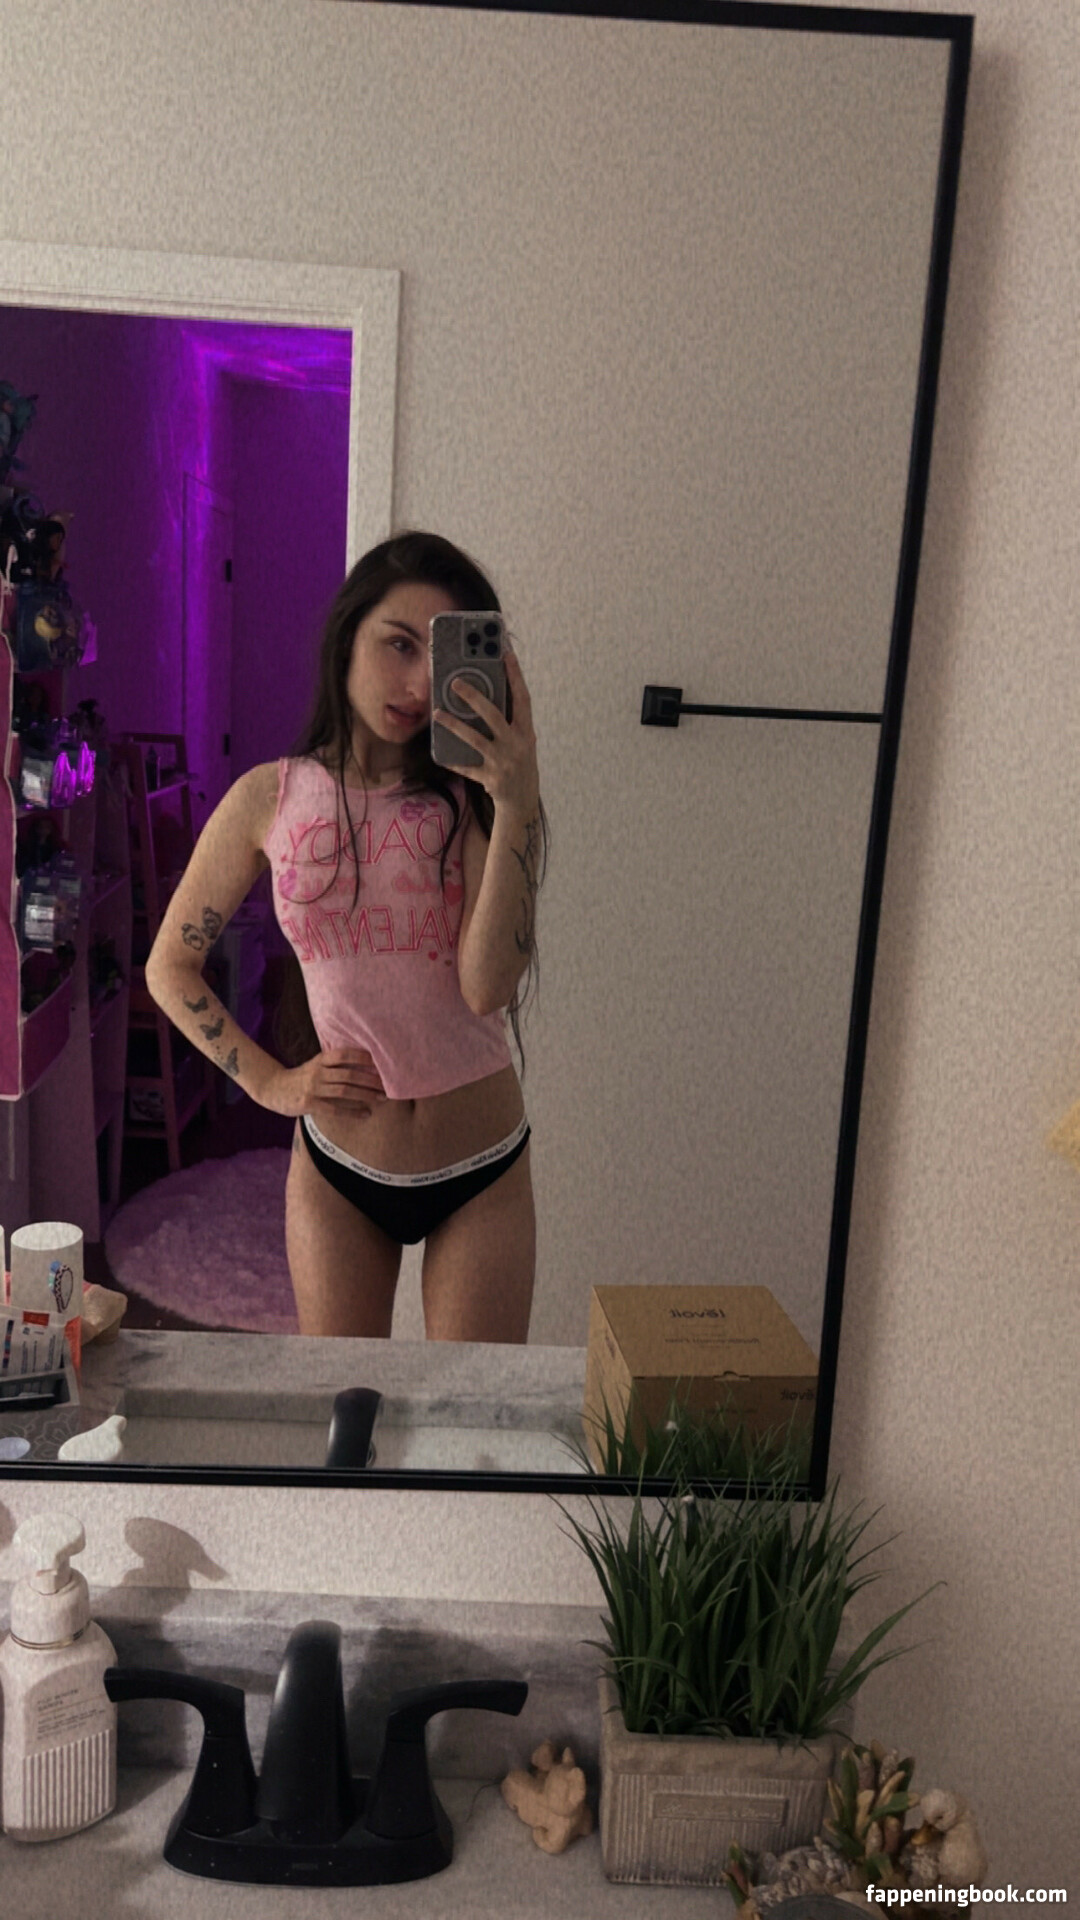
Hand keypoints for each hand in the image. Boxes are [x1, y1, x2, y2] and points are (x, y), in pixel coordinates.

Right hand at [258, 1048, 386, 1117]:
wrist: (273, 1088)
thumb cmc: (300, 1077)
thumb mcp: (315, 1065)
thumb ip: (334, 1063)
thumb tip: (364, 1061)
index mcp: (320, 1060)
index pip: (344, 1054)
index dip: (363, 1057)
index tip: (382, 1062)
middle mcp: (317, 1072)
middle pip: (349, 1074)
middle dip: (370, 1079)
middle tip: (387, 1084)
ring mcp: (313, 1088)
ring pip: (344, 1090)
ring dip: (365, 1094)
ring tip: (382, 1098)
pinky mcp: (309, 1104)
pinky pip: (335, 1109)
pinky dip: (353, 1112)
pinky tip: (366, 1114)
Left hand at [434, 644, 539, 818]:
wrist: (522, 802)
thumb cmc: (520, 764)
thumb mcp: (522, 741)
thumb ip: (510, 722)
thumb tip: (486, 696)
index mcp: (526, 732)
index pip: (522, 699)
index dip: (515, 676)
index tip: (505, 654)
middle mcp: (516, 745)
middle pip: (493, 715)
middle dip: (474, 697)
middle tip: (455, 682)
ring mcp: (502, 762)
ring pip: (475, 739)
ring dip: (454, 725)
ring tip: (437, 712)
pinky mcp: (490, 778)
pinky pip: (467, 767)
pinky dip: (453, 762)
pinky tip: (440, 755)